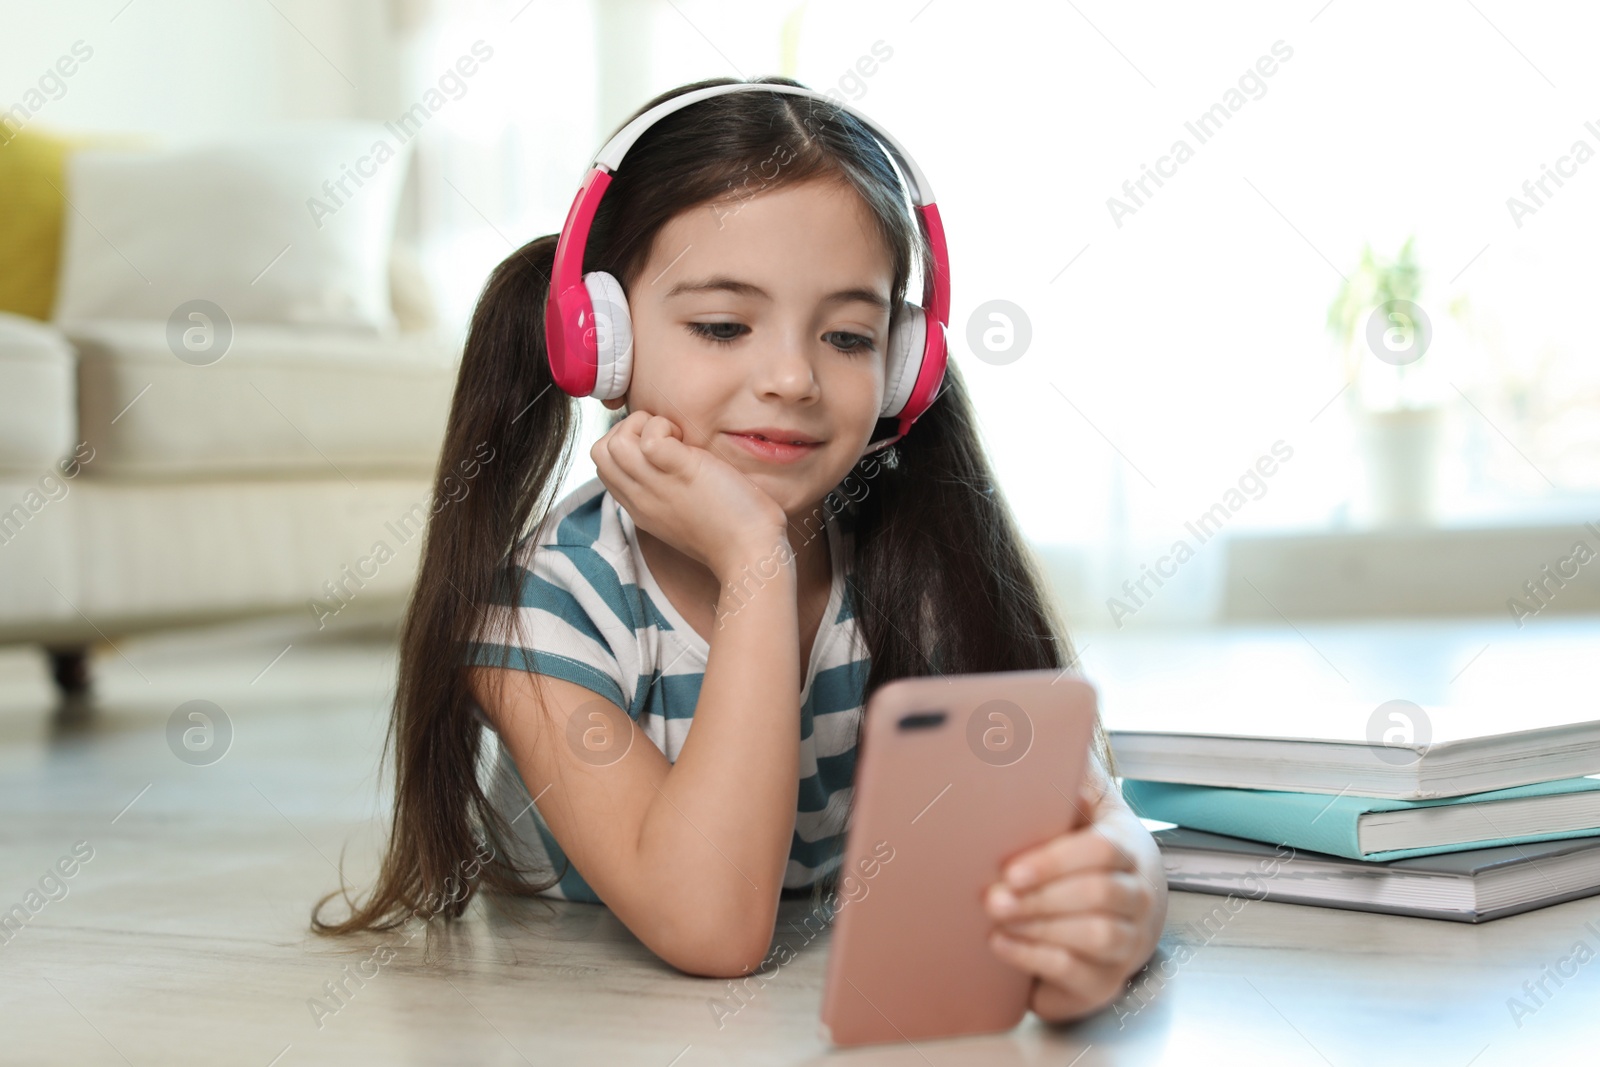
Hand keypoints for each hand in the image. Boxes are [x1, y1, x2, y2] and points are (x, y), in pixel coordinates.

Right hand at [590, 410, 789, 577]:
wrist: (751, 554)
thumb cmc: (731, 532)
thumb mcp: (684, 513)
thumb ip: (667, 491)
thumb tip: (671, 456)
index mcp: (641, 508)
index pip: (605, 467)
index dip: (625, 444)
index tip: (658, 447)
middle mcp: (641, 498)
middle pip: (599, 452)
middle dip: (626, 429)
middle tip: (665, 437)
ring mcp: (657, 486)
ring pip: (613, 442)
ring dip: (644, 425)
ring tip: (676, 437)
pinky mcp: (681, 472)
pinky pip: (651, 437)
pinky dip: (665, 427)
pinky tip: (688, 441)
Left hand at [983, 775, 1167, 1023]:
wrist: (1112, 916)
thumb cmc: (1083, 855)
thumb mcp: (1080, 808)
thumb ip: (1067, 775)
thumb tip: (1027, 729)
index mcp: (1127, 845)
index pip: (1102, 850)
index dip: (1055, 860)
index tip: (1011, 868)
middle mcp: (1138, 896)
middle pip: (1099, 895)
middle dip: (1040, 897)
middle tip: (992, 897)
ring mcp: (1129, 942)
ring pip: (1096, 937)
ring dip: (1039, 928)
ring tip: (997, 919)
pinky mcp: (1107, 981)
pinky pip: (1080, 975)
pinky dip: (1037, 959)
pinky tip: (1002, 944)